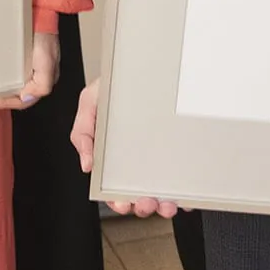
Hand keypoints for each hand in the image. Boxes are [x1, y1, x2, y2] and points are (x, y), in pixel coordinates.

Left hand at [0, 31, 59, 109]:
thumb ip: (42, 84)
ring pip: (10, 86)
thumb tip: (27, 97)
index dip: (5, 104)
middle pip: (15, 96)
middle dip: (0, 100)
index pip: (22, 101)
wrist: (38, 12)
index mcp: (42, 81)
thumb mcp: (48, 62)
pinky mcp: (16, 58)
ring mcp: (24, 67)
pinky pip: (6, 72)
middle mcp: (33, 76)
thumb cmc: (44, 34)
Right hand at [70, 81, 176, 217]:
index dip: (117, 201)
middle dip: (144, 205)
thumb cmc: (113, 85)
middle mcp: (138, 160)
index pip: (113, 186)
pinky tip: (187, 196)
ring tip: (167, 203)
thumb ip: (82, 133)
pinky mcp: (180, 152)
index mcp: (114, 155)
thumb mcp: (89, 103)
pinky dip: (186, 193)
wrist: (141, 64)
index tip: (123, 205)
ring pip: (163, 191)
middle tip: (147, 203)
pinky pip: (185, 178)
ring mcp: (160, 157)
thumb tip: (87, 166)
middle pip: (140, 193)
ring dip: (164, 204)